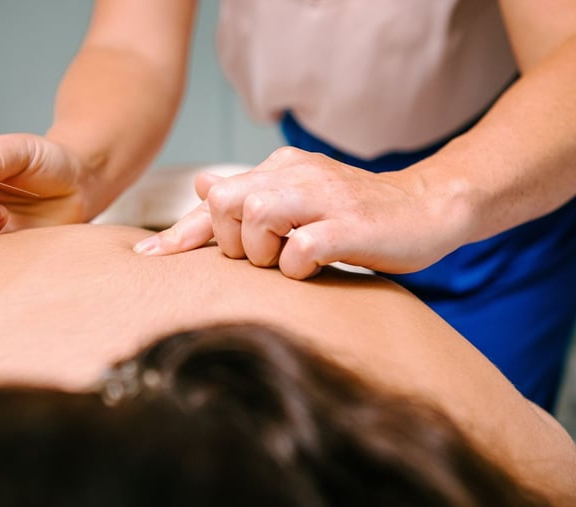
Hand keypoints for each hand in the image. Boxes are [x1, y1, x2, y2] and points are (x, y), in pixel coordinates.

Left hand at [134, 147, 464, 277]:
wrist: (427, 207)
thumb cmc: (355, 216)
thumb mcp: (299, 201)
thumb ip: (252, 196)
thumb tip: (203, 184)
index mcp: (279, 170)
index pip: (216, 199)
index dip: (180, 233)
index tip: (148, 259)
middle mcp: (296, 175)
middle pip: (225, 201)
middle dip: (228, 241)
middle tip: (259, 257)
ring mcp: (324, 197)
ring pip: (257, 216)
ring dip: (261, 252)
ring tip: (287, 261)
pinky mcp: (349, 224)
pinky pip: (301, 247)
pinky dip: (297, 266)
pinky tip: (312, 267)